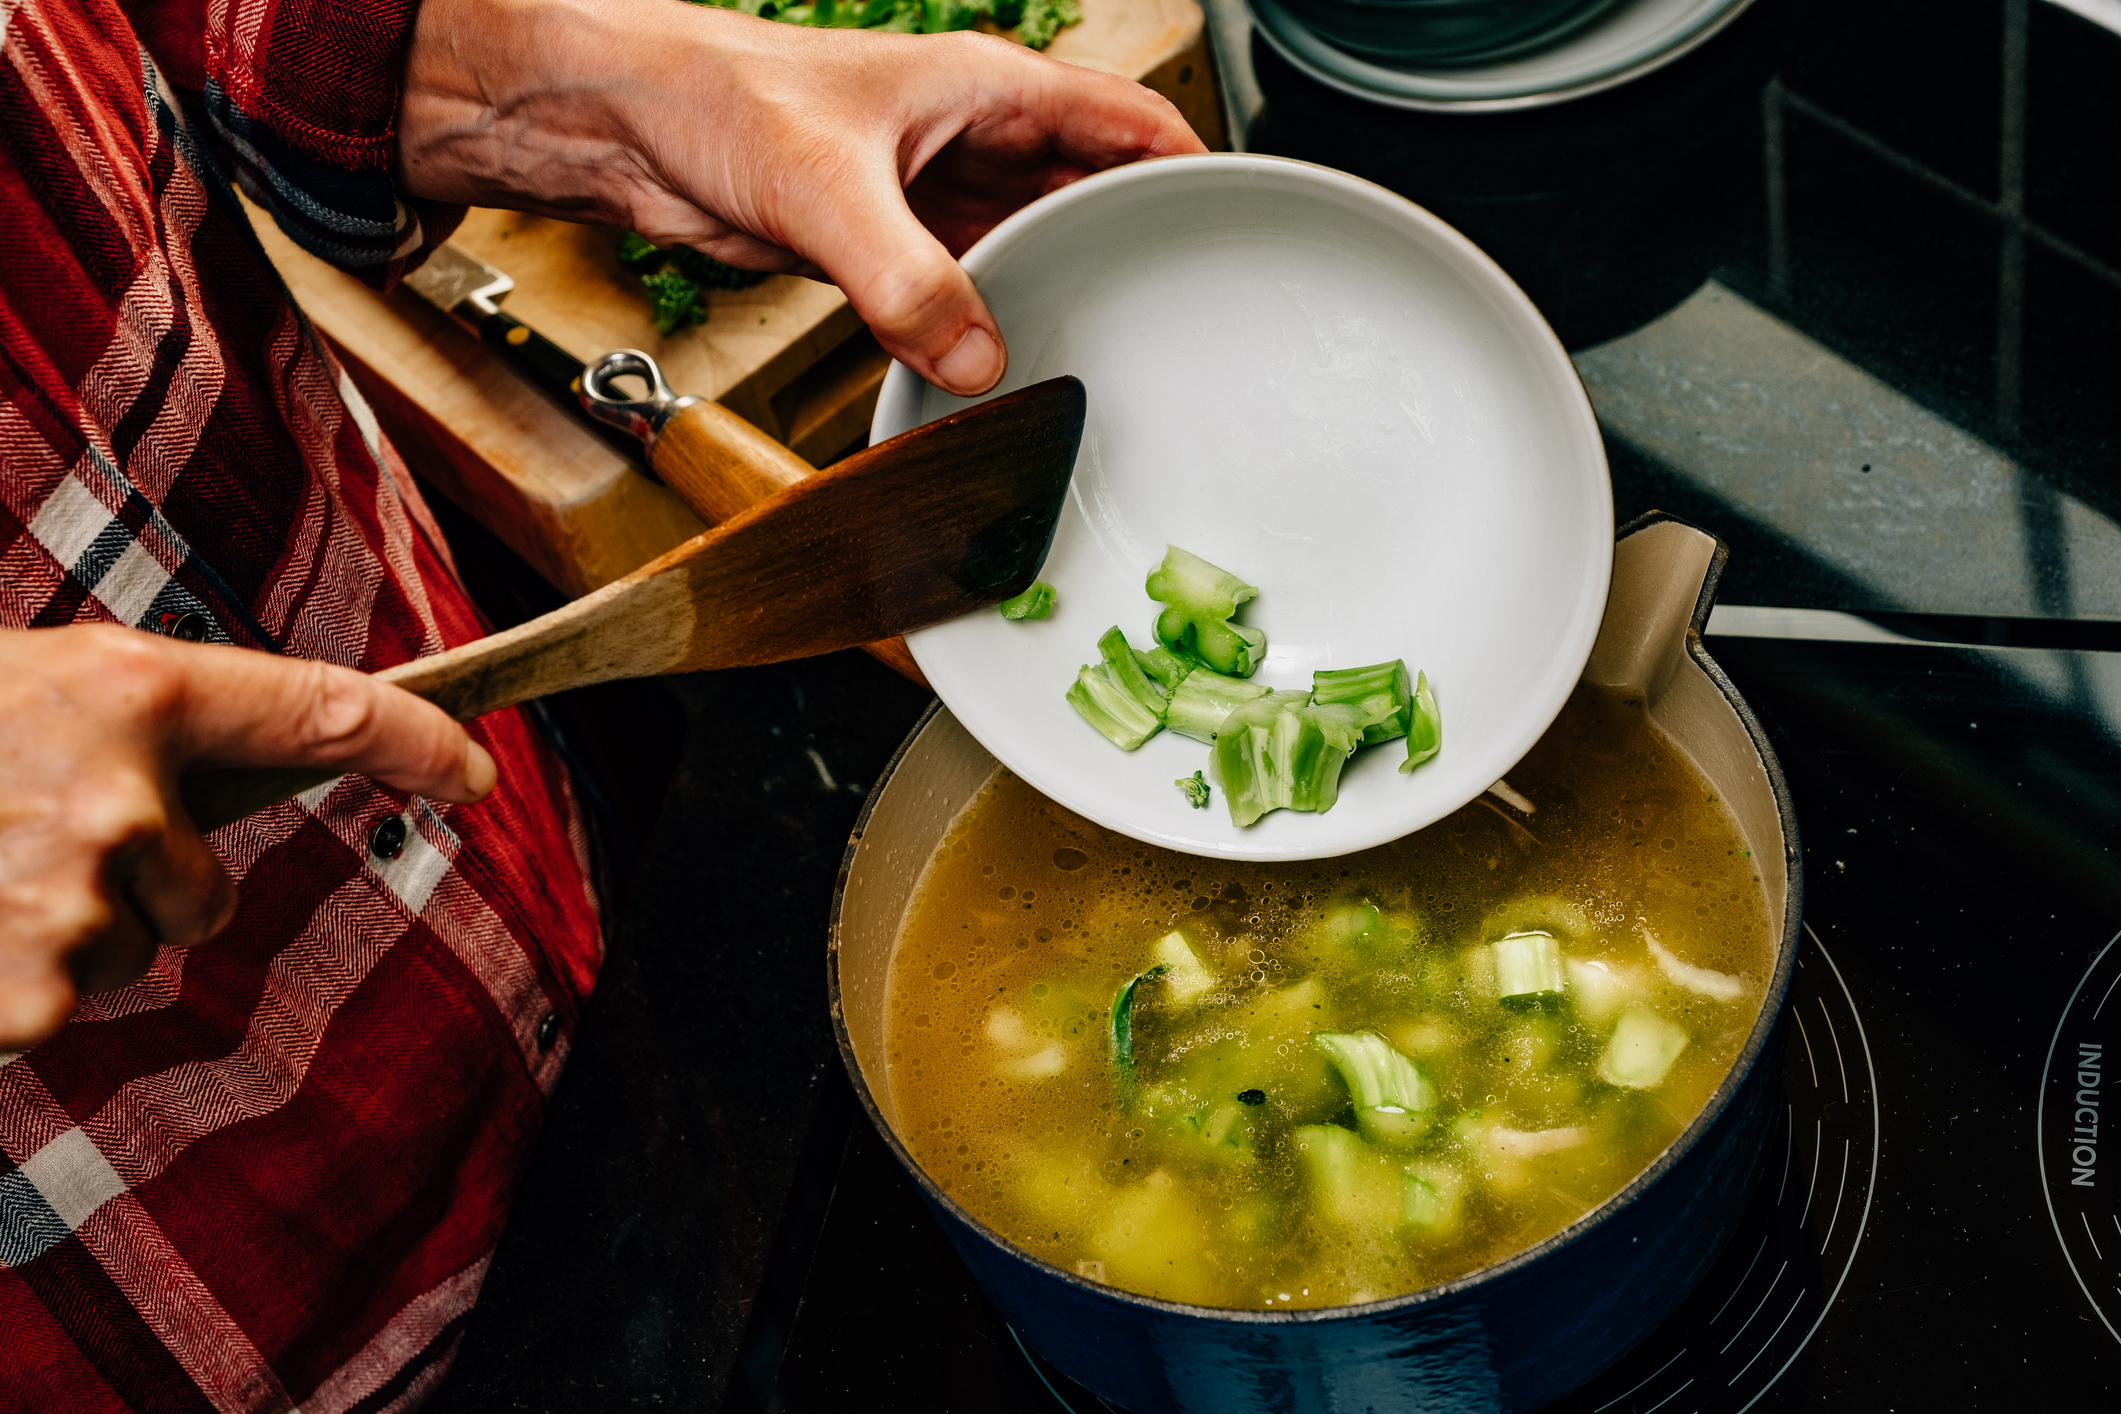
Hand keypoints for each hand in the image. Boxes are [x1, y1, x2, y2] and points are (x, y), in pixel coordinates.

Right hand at [0, 626, 496, 1049]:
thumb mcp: (37, 683)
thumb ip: (141, 722)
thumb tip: (227, 759)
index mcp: (132, 694)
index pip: (324, 713)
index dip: (416, 743)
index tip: (471, 770)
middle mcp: (125, 801)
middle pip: (210, 893)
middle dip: (135, 885)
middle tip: (15, 830)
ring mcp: (80, 904)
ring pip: (130, 948)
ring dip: (54, 930)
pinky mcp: (32, 997)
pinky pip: (60, 1005)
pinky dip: (7, 982)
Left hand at [395, 0, 1206, 395]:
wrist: (626, 127)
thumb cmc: (714, 96)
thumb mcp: (826, 187)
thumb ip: (907, 278)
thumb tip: (975, 360)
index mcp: (986, 88)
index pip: (1127, 124)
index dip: (1192, 171)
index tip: (1242, 230)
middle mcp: (972, 139)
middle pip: (1089, 195)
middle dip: (1137, 250)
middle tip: (1185, 321)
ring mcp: (934, 196)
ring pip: (1031, 248)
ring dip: (1062, 296)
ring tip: (1113, 355)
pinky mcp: (889, 247)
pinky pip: (968, 293)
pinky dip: (993, 328)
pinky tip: (1010, 368)